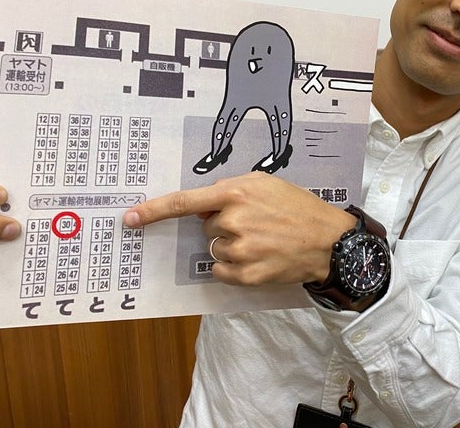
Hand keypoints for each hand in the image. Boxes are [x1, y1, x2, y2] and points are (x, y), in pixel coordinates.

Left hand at [123, 172, 353, 286]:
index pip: (185, 202)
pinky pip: (221, 272)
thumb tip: (201, 208)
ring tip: (262, 240)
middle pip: (206, 228)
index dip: (153, 210)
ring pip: (214, 250)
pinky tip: (259, 257)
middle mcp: (234, 221)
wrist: (329, 240)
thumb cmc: (297, 206)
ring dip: (230, 247)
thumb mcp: (265, 183)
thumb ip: (230, 190)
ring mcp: (240, 251)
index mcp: (236, 193)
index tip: (129, 218)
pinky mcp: (247, 276)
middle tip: (255, 223)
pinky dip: (234, 267)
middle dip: (223, 225)